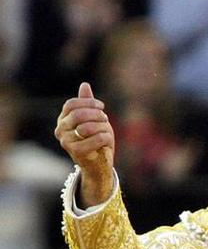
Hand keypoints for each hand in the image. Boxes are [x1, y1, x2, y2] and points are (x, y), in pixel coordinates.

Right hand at [55, 82, 114, 205]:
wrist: (99, 164)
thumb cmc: (96, 139)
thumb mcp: (94, 119)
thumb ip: (88, 103)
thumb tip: (84, 85)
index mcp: (63, 119)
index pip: (72, 104)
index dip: (89, 102)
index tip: (102, 107)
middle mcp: (60, 130)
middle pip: (78, 115)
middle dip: (97, 115)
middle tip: (105, 119)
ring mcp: (66, 142)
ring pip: (88, 127)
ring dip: (102, 127)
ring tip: (106, 132)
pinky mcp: (76, 152)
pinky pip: (96, 138)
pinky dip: (106, 137)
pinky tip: (107, 141)